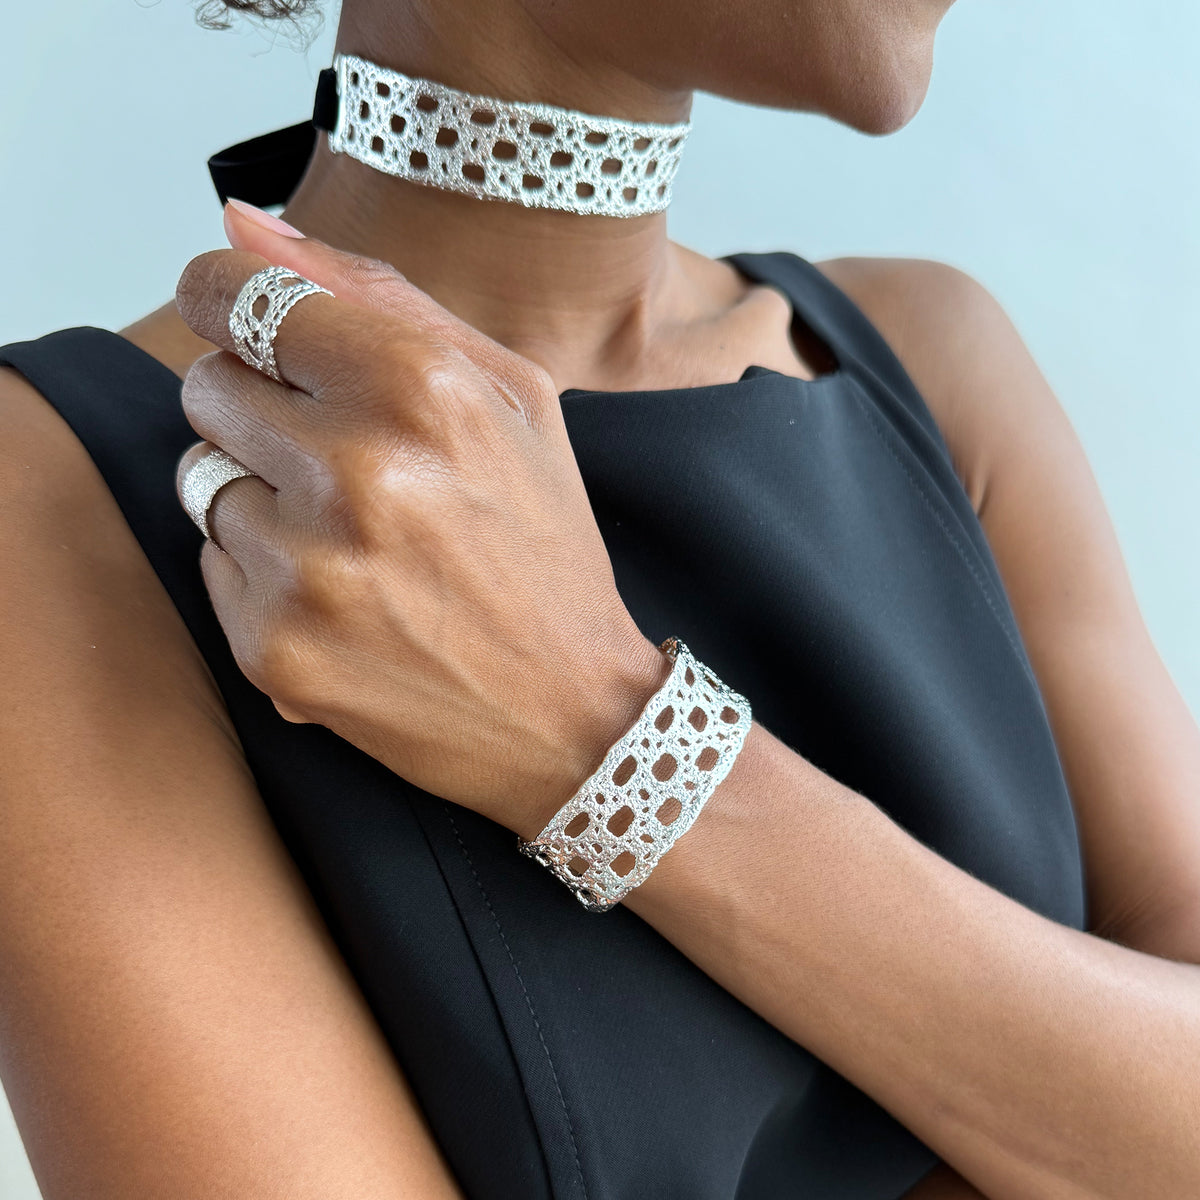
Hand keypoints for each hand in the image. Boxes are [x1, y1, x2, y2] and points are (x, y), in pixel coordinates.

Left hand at [173, 204, 668, 838]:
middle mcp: (358, 473)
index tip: (245, 322)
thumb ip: (377, 293)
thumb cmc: (542, 543)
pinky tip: (345, 597)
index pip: (239, 296)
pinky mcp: (273, 648)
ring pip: (203, 480)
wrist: (571, 712)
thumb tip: (242, 222)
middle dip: (262, 410)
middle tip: (346, 461)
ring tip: (359, 542)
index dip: (228, 300)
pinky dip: (265, 573)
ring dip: (265, 498)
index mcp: (421, 390)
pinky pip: (211, 564)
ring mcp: (309, 568)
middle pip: (208, 386)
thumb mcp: (509, 396)